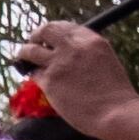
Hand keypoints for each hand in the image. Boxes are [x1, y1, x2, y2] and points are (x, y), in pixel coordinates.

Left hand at [11, 19, 138, 130]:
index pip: (65, 26)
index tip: (48, 38)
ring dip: (24, 53)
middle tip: (32, 43)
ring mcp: (59, 63)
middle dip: (35, 35)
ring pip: (30, 50)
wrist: (115, 112)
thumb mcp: (105, 60)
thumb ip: (85, 52)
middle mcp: (74, 47)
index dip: (53, 32)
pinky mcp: (49, 81)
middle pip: (46, 30)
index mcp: (92, 40)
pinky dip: (34, 75)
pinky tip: (37, 80)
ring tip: (23, 58)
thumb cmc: (115, 93)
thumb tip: (65, 51)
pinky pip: (34, 73)